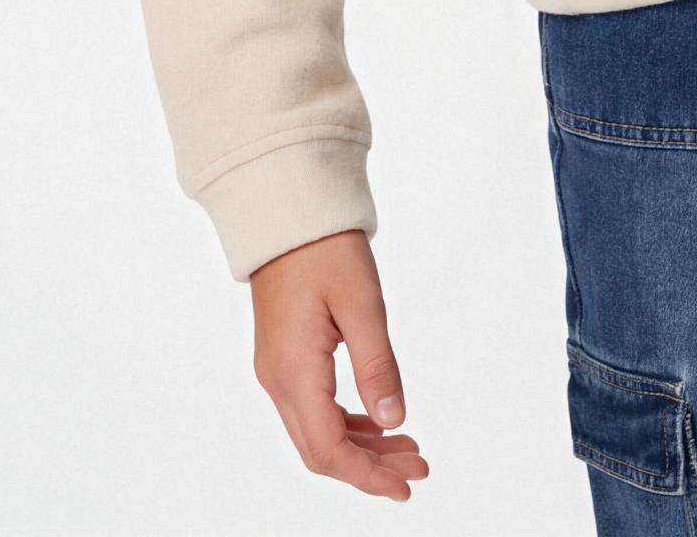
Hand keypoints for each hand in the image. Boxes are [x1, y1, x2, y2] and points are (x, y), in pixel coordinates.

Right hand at [250, 229, 429, 501]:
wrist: (287, 212)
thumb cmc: (325, 248)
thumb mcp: (362, 303)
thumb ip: (378, 365)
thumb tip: (395, 421)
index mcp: (295, 371)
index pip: (328, 449)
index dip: (368, 475)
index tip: (406, 484)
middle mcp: (278, 379)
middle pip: (321, 450)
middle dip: (370, 467)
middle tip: (419, 466)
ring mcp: (277, 370)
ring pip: (316, 432)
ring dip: (361, 447)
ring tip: (407, 447)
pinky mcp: (283, 358)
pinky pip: (312, 408)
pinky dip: (345, 423)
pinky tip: (376, 422)